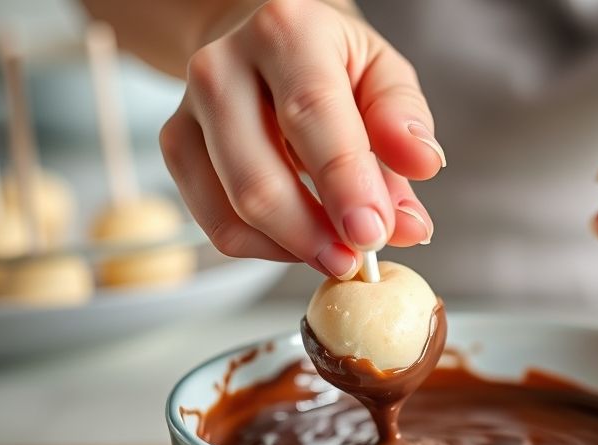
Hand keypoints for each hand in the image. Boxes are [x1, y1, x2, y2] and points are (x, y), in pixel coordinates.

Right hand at [160, 0, 444, 279]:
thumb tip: (421, 177)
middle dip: (313, 233)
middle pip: (258, 175)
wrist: (268, 44)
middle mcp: (224, 64)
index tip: (372, 233)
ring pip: (232, 208)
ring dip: (292, 248)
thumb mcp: (382, 73)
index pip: (312, 113)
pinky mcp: (177, 146)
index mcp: (285, 31)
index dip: (343, 183)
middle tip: (356, 259)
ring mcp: (190, 108)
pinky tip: (302, 239)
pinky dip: (266, 248)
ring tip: (337, 253)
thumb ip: (404, 124)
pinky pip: (217, 223)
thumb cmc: (332, 62)